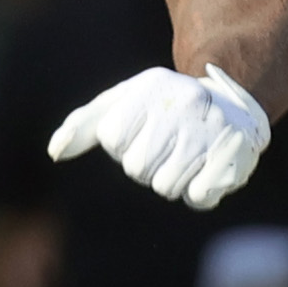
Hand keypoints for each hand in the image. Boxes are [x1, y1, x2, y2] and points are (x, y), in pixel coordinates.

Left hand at [47, 64, 269, 209]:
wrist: (233, 102)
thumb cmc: (163, 106)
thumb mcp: (122, 101)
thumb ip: (84, 124)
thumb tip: (54, 153)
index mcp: (149, 88)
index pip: (111, 139)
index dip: (122, 144)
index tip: (141, 131)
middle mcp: (181, 106)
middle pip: (137, 168)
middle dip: (146, 165)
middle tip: (165, 147)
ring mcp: (210, 132)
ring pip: (165, 187)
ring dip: (170, 180)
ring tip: (185, 156)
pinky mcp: (234, 160)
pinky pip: (197, 198)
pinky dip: (197, 193)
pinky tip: (205, 169)